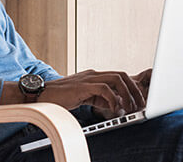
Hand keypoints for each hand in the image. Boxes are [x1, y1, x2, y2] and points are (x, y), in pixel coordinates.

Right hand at [25, 69, 147, 117]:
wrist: (42, 95)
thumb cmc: (60, 98)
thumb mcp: (85, 97)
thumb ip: (100, 98)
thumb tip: (115, 104)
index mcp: (94, 76)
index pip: (119, 76)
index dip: (131, 87)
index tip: (138, 100)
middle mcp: (94, 74)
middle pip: (122, 75)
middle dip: (134, 90)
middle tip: (140, 104)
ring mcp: (89, 78)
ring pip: (117, 79)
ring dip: (127, 94)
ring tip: (129, 107)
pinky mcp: (84, 85)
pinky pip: (105, 89)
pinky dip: (113, 99)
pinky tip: (114, 109)